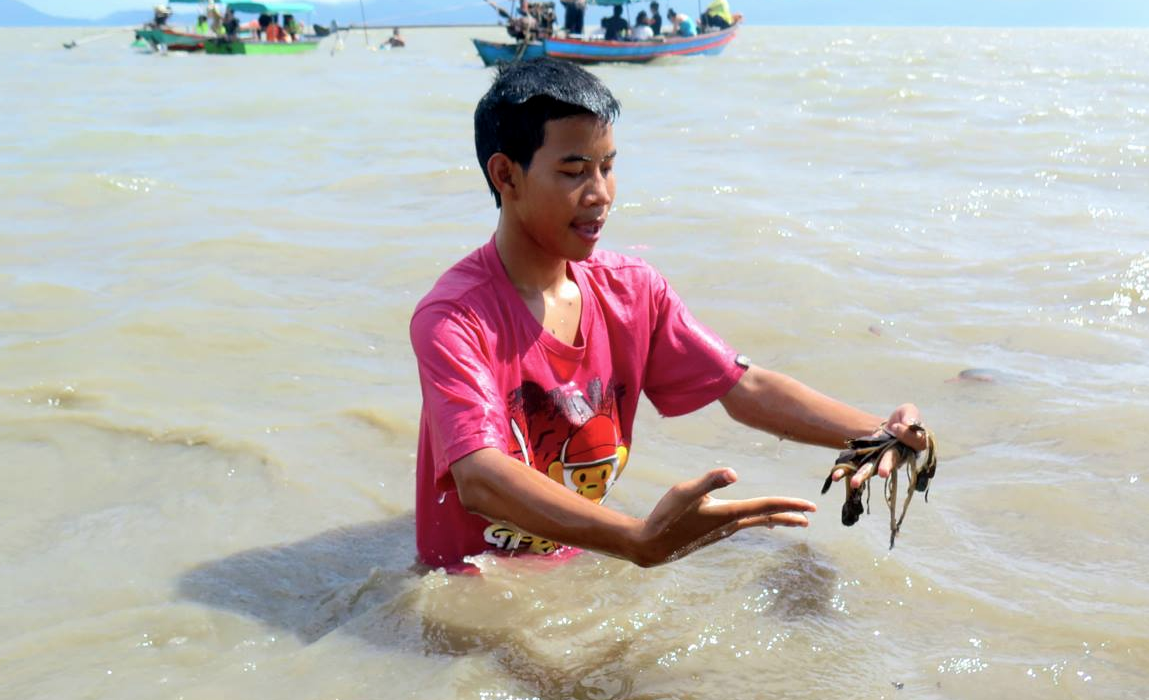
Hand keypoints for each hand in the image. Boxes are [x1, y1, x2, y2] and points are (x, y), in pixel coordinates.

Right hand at [631, 468, 815, 566]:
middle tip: (811, 517)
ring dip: (776, 520)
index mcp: (730, 513)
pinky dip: (758, 522)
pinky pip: (745, 525)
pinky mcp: (714, 533)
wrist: (652, 545)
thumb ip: (710, 481)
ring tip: (793, 521)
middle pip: (767, 518)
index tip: (812, 507)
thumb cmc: (667, 516)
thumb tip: (734, 473)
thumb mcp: (686, 492)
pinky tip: (755, 521)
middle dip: (790, 516)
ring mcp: (723, 531)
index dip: (790, 504)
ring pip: (757, 523)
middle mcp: (731, 524)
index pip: (766, 506)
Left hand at [831, 403, 928, 488]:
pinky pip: (853, 468)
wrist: (888, 427)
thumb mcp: (908, 412)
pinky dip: (844, 472)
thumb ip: (910, 416)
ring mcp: (876, 460)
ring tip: (855, 483)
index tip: (896, 426)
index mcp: (909, 447)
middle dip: (886, 467)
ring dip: (862, 476)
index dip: (905, 435)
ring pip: (870, 470)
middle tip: (884, 473)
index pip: (911, 442)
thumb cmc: (903, 419)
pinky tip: (835, 476)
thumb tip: (905, 424)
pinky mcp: (863, 460)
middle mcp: (893, 457)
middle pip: (890, 463)